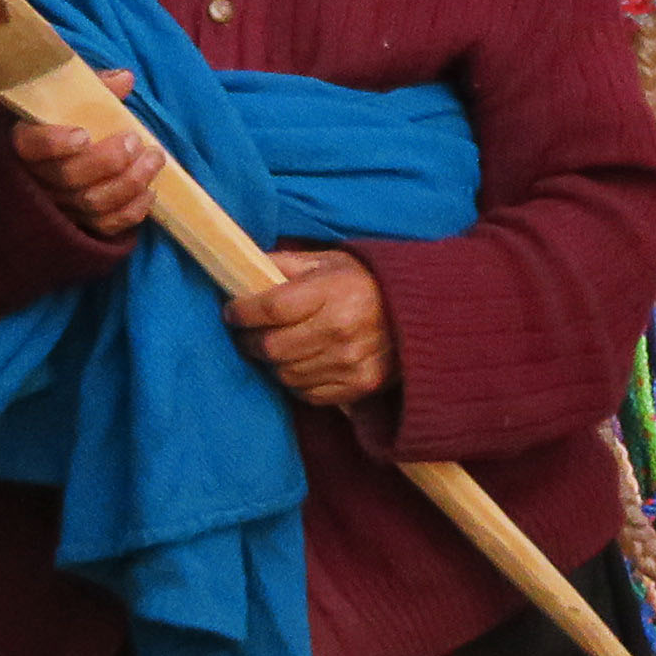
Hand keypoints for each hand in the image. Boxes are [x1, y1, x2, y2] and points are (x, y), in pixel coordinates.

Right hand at [10, 74, 164, 246]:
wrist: (58, 151)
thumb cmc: (64, 117)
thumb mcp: (73, 95)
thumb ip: (95, 85)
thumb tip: (125, 79)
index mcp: (25, 140)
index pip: (30, 146)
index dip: (54, 143)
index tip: (83, 134)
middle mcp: (35, 178)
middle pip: (68, 178)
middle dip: (108, 161)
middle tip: (134, 141)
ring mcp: (57, 205)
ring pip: (91, 203)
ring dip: (129, 183)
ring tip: (154, 159)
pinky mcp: (78, 224)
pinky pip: (104, 226)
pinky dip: (131, 212)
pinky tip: (149, 192)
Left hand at [229, 248, 392, 406]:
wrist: (422, 312)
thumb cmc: (368, 282)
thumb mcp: (330, 261)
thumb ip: (287, 265)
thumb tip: (244, 269)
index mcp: (333, 292)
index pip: (270, 308)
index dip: (242, 312)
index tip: (232, 311)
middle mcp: (340, 330)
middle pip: (272, 347)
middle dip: (250, 341)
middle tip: (247, 333)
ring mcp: (350, 362)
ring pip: (285, 374)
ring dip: (273, 362)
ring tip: (275, 348)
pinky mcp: (358, 386)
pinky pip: (307, 394)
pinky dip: (297, 381)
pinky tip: (301, 364)